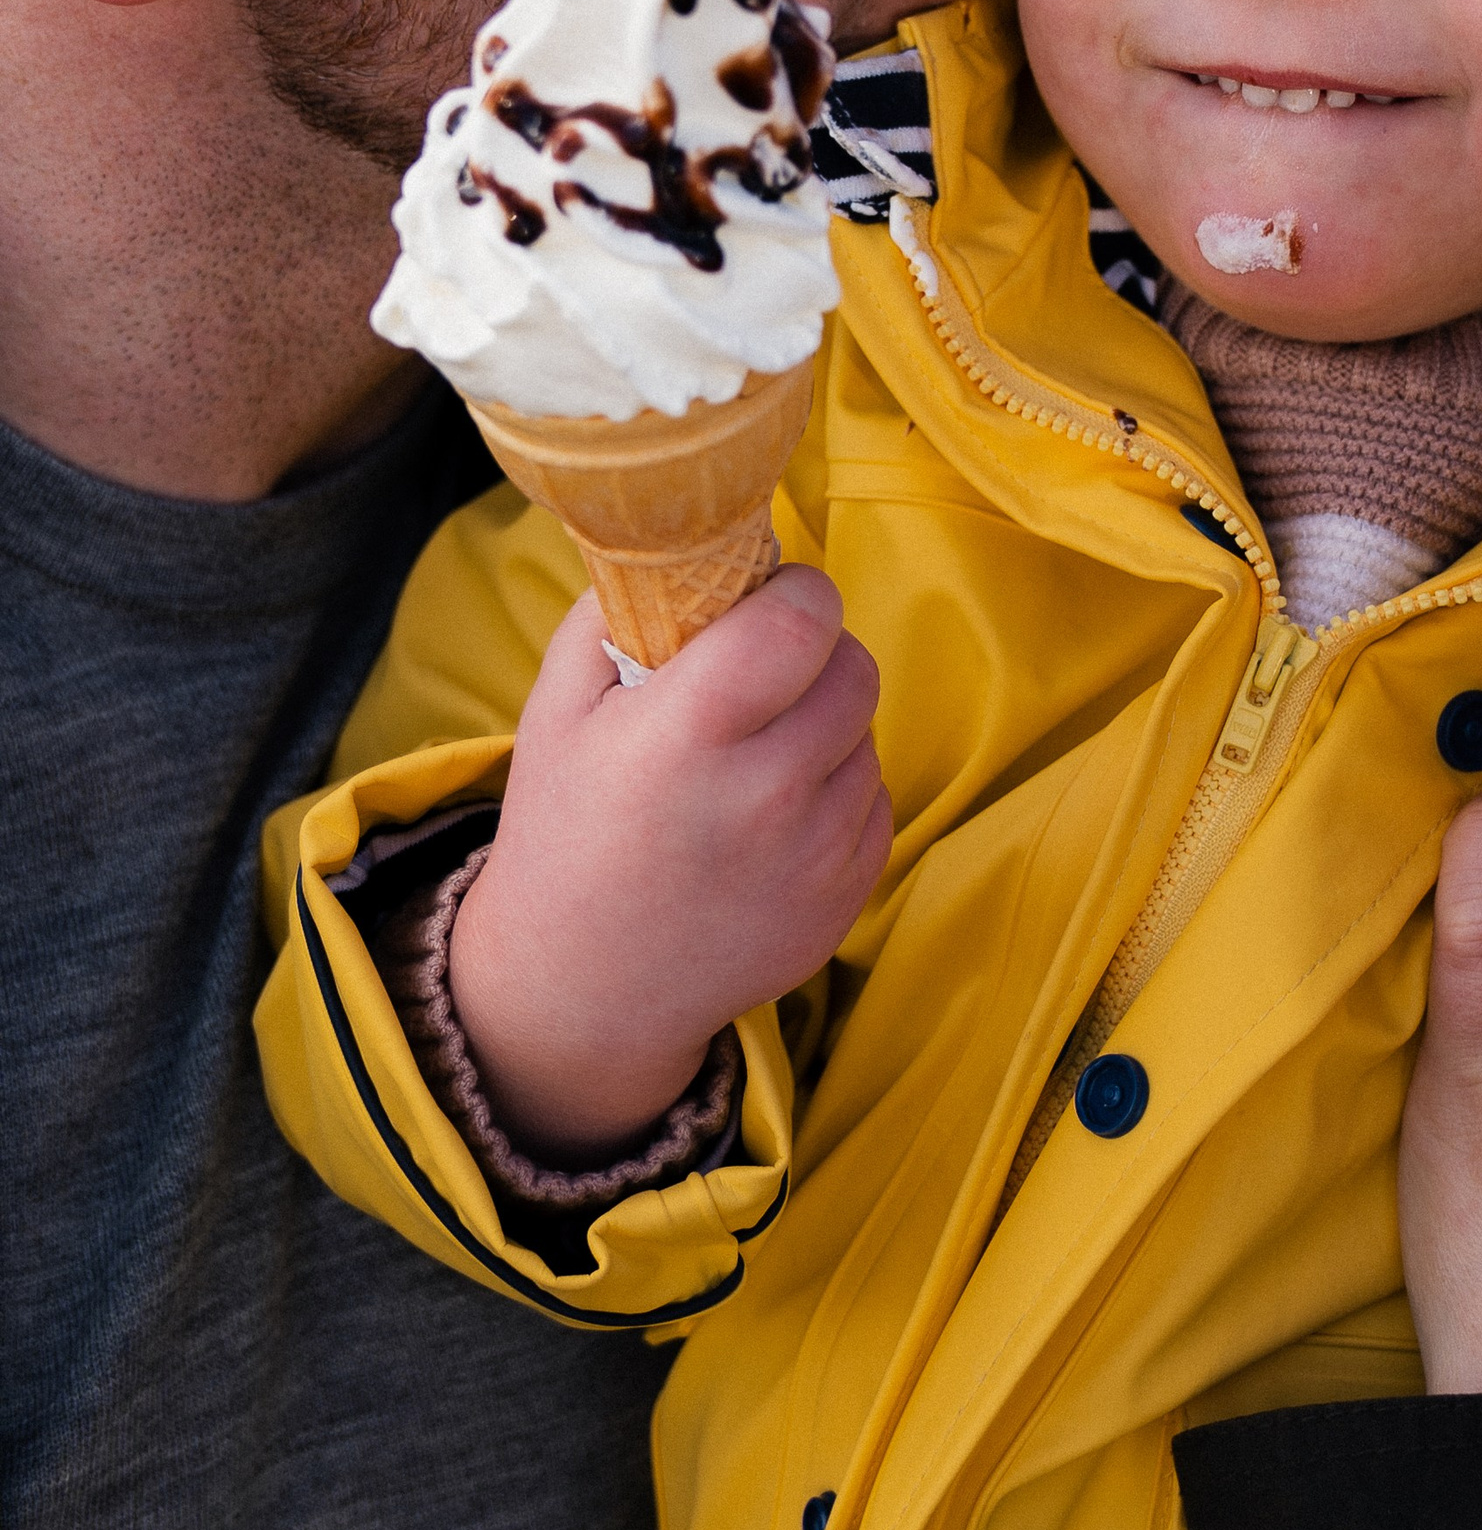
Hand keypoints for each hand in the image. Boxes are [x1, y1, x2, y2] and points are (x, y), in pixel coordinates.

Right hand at [448, 565, 889, 1157]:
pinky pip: (875, 798)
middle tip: (760, 676)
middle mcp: (768, 794)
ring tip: (753, 755)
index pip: (804, 618)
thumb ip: (618, 611)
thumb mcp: (559, 711)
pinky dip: (836, 789)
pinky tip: (771, 813)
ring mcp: (817, 853)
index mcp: (692, 734)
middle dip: (815, 654)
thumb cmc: (567, 832)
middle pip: (853, 667)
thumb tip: (686, 544)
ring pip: (867, 732)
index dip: (797, 594)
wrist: (585, 985)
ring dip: (826, 724)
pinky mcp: (848, 895)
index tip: (768, 602)